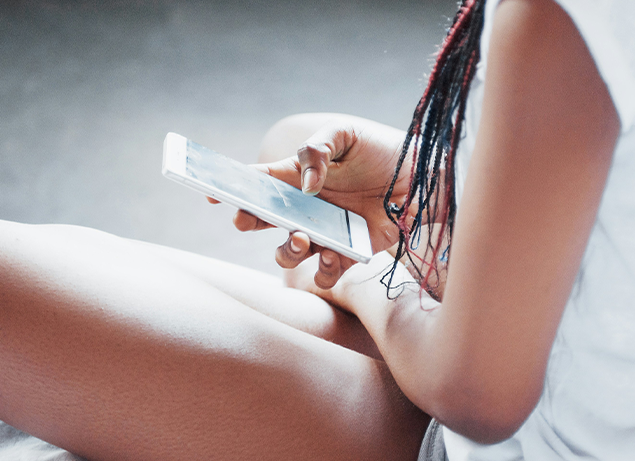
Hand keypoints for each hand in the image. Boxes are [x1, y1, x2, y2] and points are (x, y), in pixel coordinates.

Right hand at [231, 121, 412, 287]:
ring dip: (287, 251)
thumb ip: (319, 148)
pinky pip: (324, 273)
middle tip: (247, 221)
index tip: (211, 192)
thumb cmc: (382, 151)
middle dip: (248, 223)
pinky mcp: (348, 254)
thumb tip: (306, 184)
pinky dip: (322, 269)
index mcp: (297, 177)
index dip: (230, 187)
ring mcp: (324, 233)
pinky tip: (331, 255)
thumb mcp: (347, 135)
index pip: (256, 183)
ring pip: (288, 254)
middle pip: (263, 223)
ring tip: (302, 238)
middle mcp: (305, 208)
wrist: (423, 176)